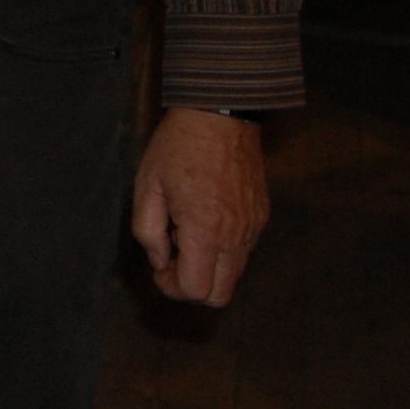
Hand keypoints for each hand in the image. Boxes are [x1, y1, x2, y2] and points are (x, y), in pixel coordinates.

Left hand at [129, 107, 269, 304]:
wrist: (221, 113)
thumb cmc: (178, 147)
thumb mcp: (147, 186)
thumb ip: (148, 232)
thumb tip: (160, 260)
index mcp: (205, 230)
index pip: (195, 290)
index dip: (171, 287)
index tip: (159, 265)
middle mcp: (236, 236)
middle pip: (220, 295)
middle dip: (192, 285)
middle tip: (173, 256)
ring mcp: (253, 227)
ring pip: (234, 274)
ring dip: (208, 266)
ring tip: (188, 229)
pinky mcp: (262, 216)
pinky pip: (243, 250)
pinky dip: (223, 248)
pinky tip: (205, 217)